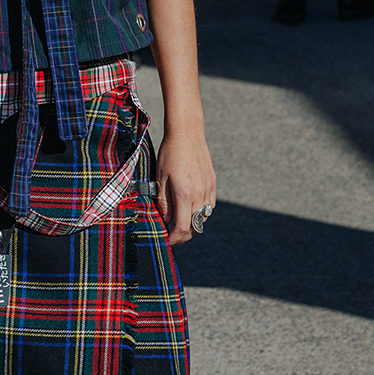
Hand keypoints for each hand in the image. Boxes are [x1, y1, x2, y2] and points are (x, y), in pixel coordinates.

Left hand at [154, 128, 215, 247]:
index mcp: (184, 194)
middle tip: (172, 235)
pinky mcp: (213, 184)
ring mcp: (208, 189)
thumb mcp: (160, 178)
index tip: (167, 240)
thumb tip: (167, 221)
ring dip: (192, 224)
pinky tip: (190, 209)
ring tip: (179, 223)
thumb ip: (164, 202)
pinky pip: (209, 206)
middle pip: (194, 226)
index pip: (181, 227)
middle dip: (183, 235)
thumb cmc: (169, 154)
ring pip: (203, 218)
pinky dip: (200, 213)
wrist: (187, 134)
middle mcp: (200, 195)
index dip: (174, 238)